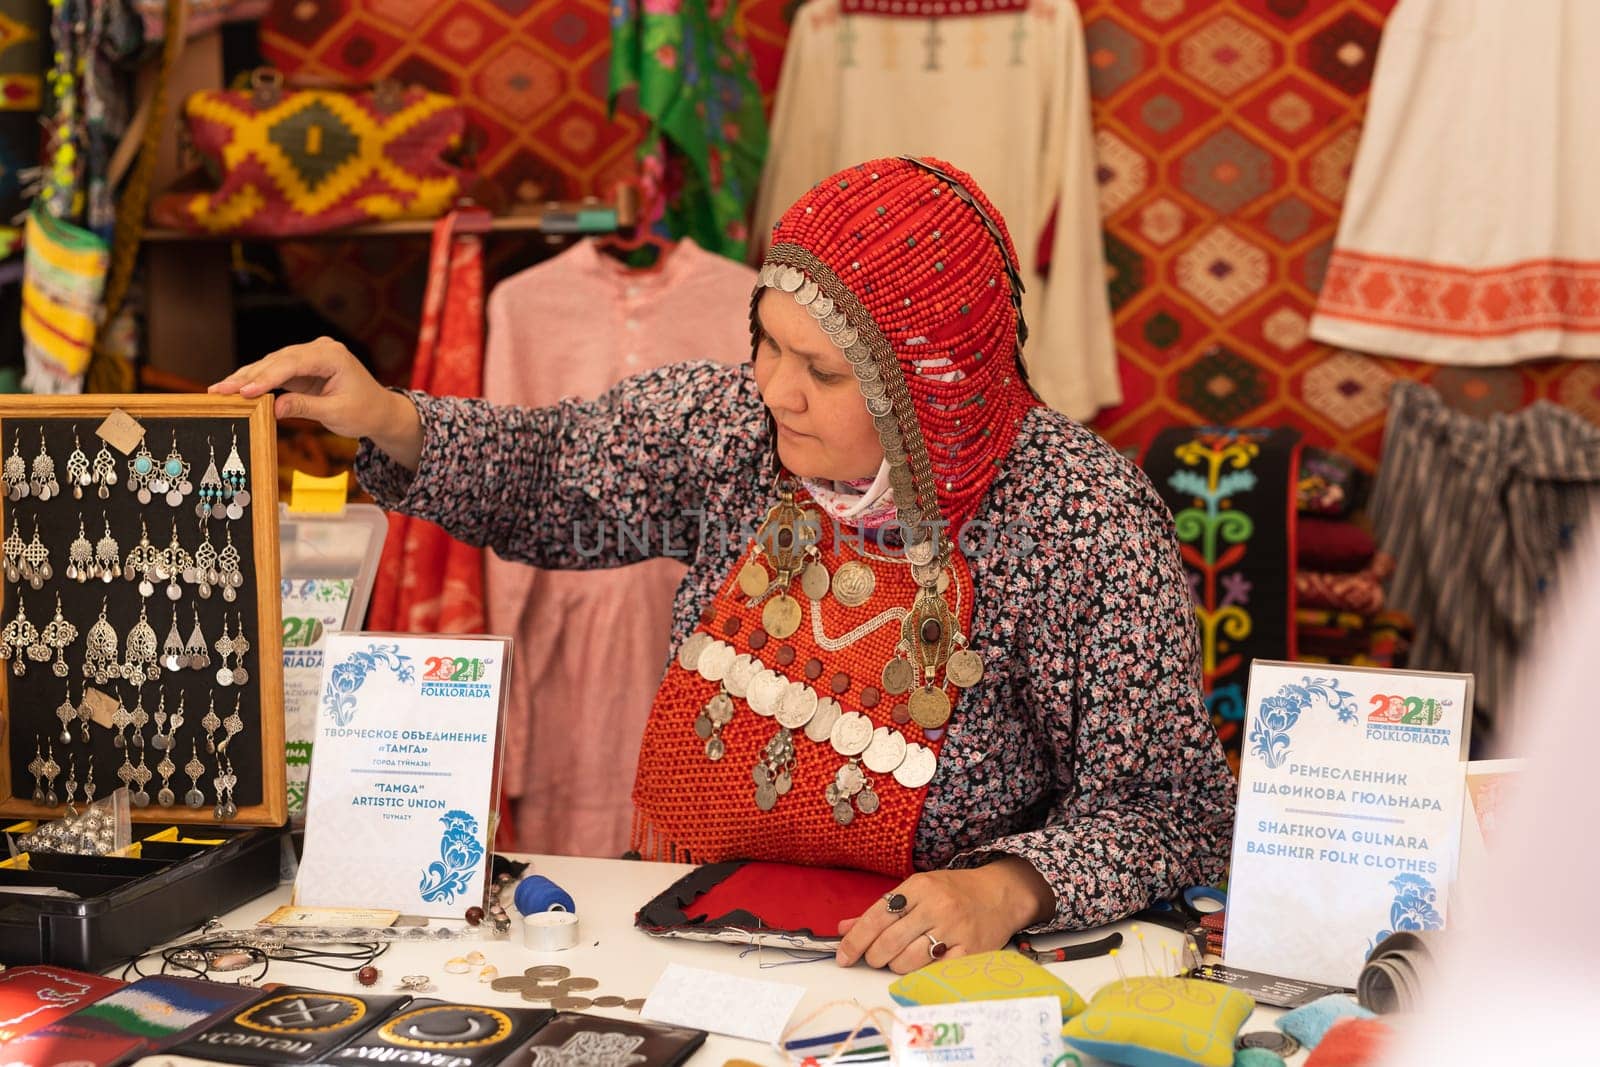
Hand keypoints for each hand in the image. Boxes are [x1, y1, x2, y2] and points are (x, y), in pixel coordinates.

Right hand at [209, 338, 423, 468]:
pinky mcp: (302, 366)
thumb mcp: (337, 413)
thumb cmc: (364, 411)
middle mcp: (319, 349)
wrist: (379, 410)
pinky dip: (256, 381)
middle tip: (220, 390)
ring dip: (246, 377)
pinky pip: (275, 372)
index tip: (245, 391)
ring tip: (219, 390)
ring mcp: (309, 356)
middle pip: (277, 361)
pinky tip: (235, 388)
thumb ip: (305, 407)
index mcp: (332, 356)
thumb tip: (272, 409)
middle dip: (248, 376)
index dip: (266, 378)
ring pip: (271, 364)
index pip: (292, 364)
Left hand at [835, 857, 1053, 973]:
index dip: (855, 940)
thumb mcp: (917, 890)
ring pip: (907, 960)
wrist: (1000, 894)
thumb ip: (881, 910)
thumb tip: (844, 928)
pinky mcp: (969, 951)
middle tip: (872, 958)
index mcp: (919, 887)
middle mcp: (936, 906)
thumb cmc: (954, 892)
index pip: (876, 916)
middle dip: (872, 956)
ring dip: (894, 966)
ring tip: (897, 960)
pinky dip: (918, 972)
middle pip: (889, 941)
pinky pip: (933, 971)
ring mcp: (954, 929)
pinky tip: (918, 965)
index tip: (843, 956)